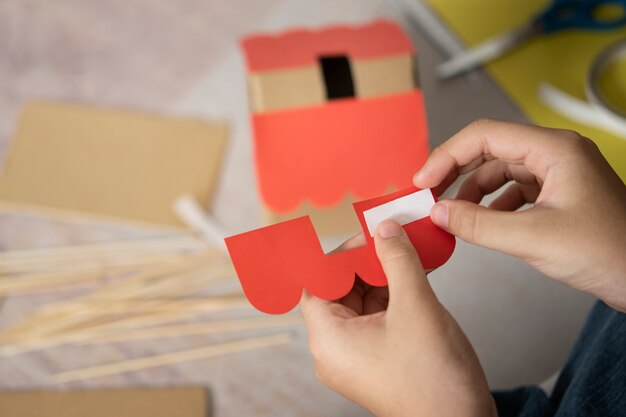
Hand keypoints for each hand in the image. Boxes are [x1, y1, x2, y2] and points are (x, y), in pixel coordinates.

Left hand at [301, 221, 495, 416]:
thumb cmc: (434, 381)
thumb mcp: (416, 307)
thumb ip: (398, 261)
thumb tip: (386, 229)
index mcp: (329, 339)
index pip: (318, 282)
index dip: (341, 255)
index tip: (368, 238)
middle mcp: (334, 350)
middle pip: (340, 290)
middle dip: (367, 262)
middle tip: (394, 240)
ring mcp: (355, 357)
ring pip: (361, 302)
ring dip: (384, 277)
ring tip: (409, 254)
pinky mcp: (376, 359)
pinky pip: (376, 318)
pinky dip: (393, 296)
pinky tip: (415, 276)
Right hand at [414, 119, 625, 311]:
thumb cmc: (611, 252)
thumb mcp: (533, 238)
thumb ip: (479, 224)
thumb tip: (439, 211)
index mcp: (554, 149)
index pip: (485, 135)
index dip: (447, 155)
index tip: (424, 181)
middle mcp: (555, 154)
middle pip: (490, 149)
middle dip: (456, 171)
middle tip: (429, 193)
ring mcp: (558, 173)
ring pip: (500, 171)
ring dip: (472, 191)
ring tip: (453, 213)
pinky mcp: (558, 194)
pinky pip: (514, 190)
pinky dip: (492, 204)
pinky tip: (483, 222)